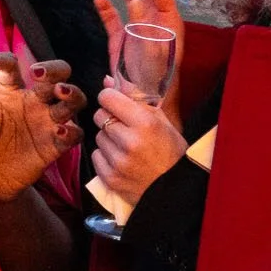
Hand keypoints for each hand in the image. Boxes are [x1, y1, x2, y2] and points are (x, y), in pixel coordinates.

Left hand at [0, 54, 86, 202]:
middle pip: (57, 75)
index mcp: (11, 90)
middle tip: (40, 73)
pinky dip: (71, 131)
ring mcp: (47, 122)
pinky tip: (58, 130)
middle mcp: (34, 101)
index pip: (12, 66)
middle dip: (55, 69)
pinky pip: (74, 134)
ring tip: (60, 93)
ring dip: (72, 93)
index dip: (1, 60)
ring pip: (73, 101)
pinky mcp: (54, 145)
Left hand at [91, 81, 188, 209]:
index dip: (110, 98)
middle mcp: (129, 142)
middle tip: (124, 127)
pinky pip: (96, 156)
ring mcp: (118, 162)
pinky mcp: (110, 178)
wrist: (175, 190)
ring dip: (108, 138)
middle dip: (109, 118)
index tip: (116, 103)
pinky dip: (105, 156)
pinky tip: (121, 160)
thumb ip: (135, 98)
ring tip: (126, 146)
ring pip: (97, 136)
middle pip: (99, 116)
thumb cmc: (172, 152)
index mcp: (145, 123)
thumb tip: (107, 80)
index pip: (108, 98)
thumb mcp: (162, 121)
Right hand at [94, 0, 183, 123]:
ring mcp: (136, 29)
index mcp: (169, 23)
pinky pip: (112, 19)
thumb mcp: (151, 51)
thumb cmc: (154, 81)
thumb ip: (144, 25)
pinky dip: (106, 8)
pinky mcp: (120, 40)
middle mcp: (154, 22)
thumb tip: (135, 0)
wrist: (142, 103)